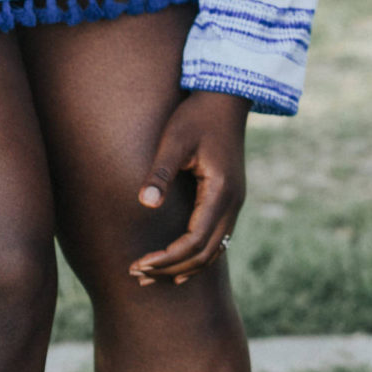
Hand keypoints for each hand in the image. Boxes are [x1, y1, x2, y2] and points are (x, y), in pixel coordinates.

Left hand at [131, 90, 247, 283]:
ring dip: (183, 267)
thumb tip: (145, 204)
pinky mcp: (230, 198)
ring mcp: (235, 202)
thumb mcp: (175, 139)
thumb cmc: (197, 116)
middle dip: (170, 269)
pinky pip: (217, 239)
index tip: (138, 264)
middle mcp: (233, 202)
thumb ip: (161, 172)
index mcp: (220, 190)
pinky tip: (177, 264)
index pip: (193, 241)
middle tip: (137, 274)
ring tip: (151, 275)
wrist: (226, 97)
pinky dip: (197, 256)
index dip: (165, 258)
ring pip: (214, 250)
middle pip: (205, 254)